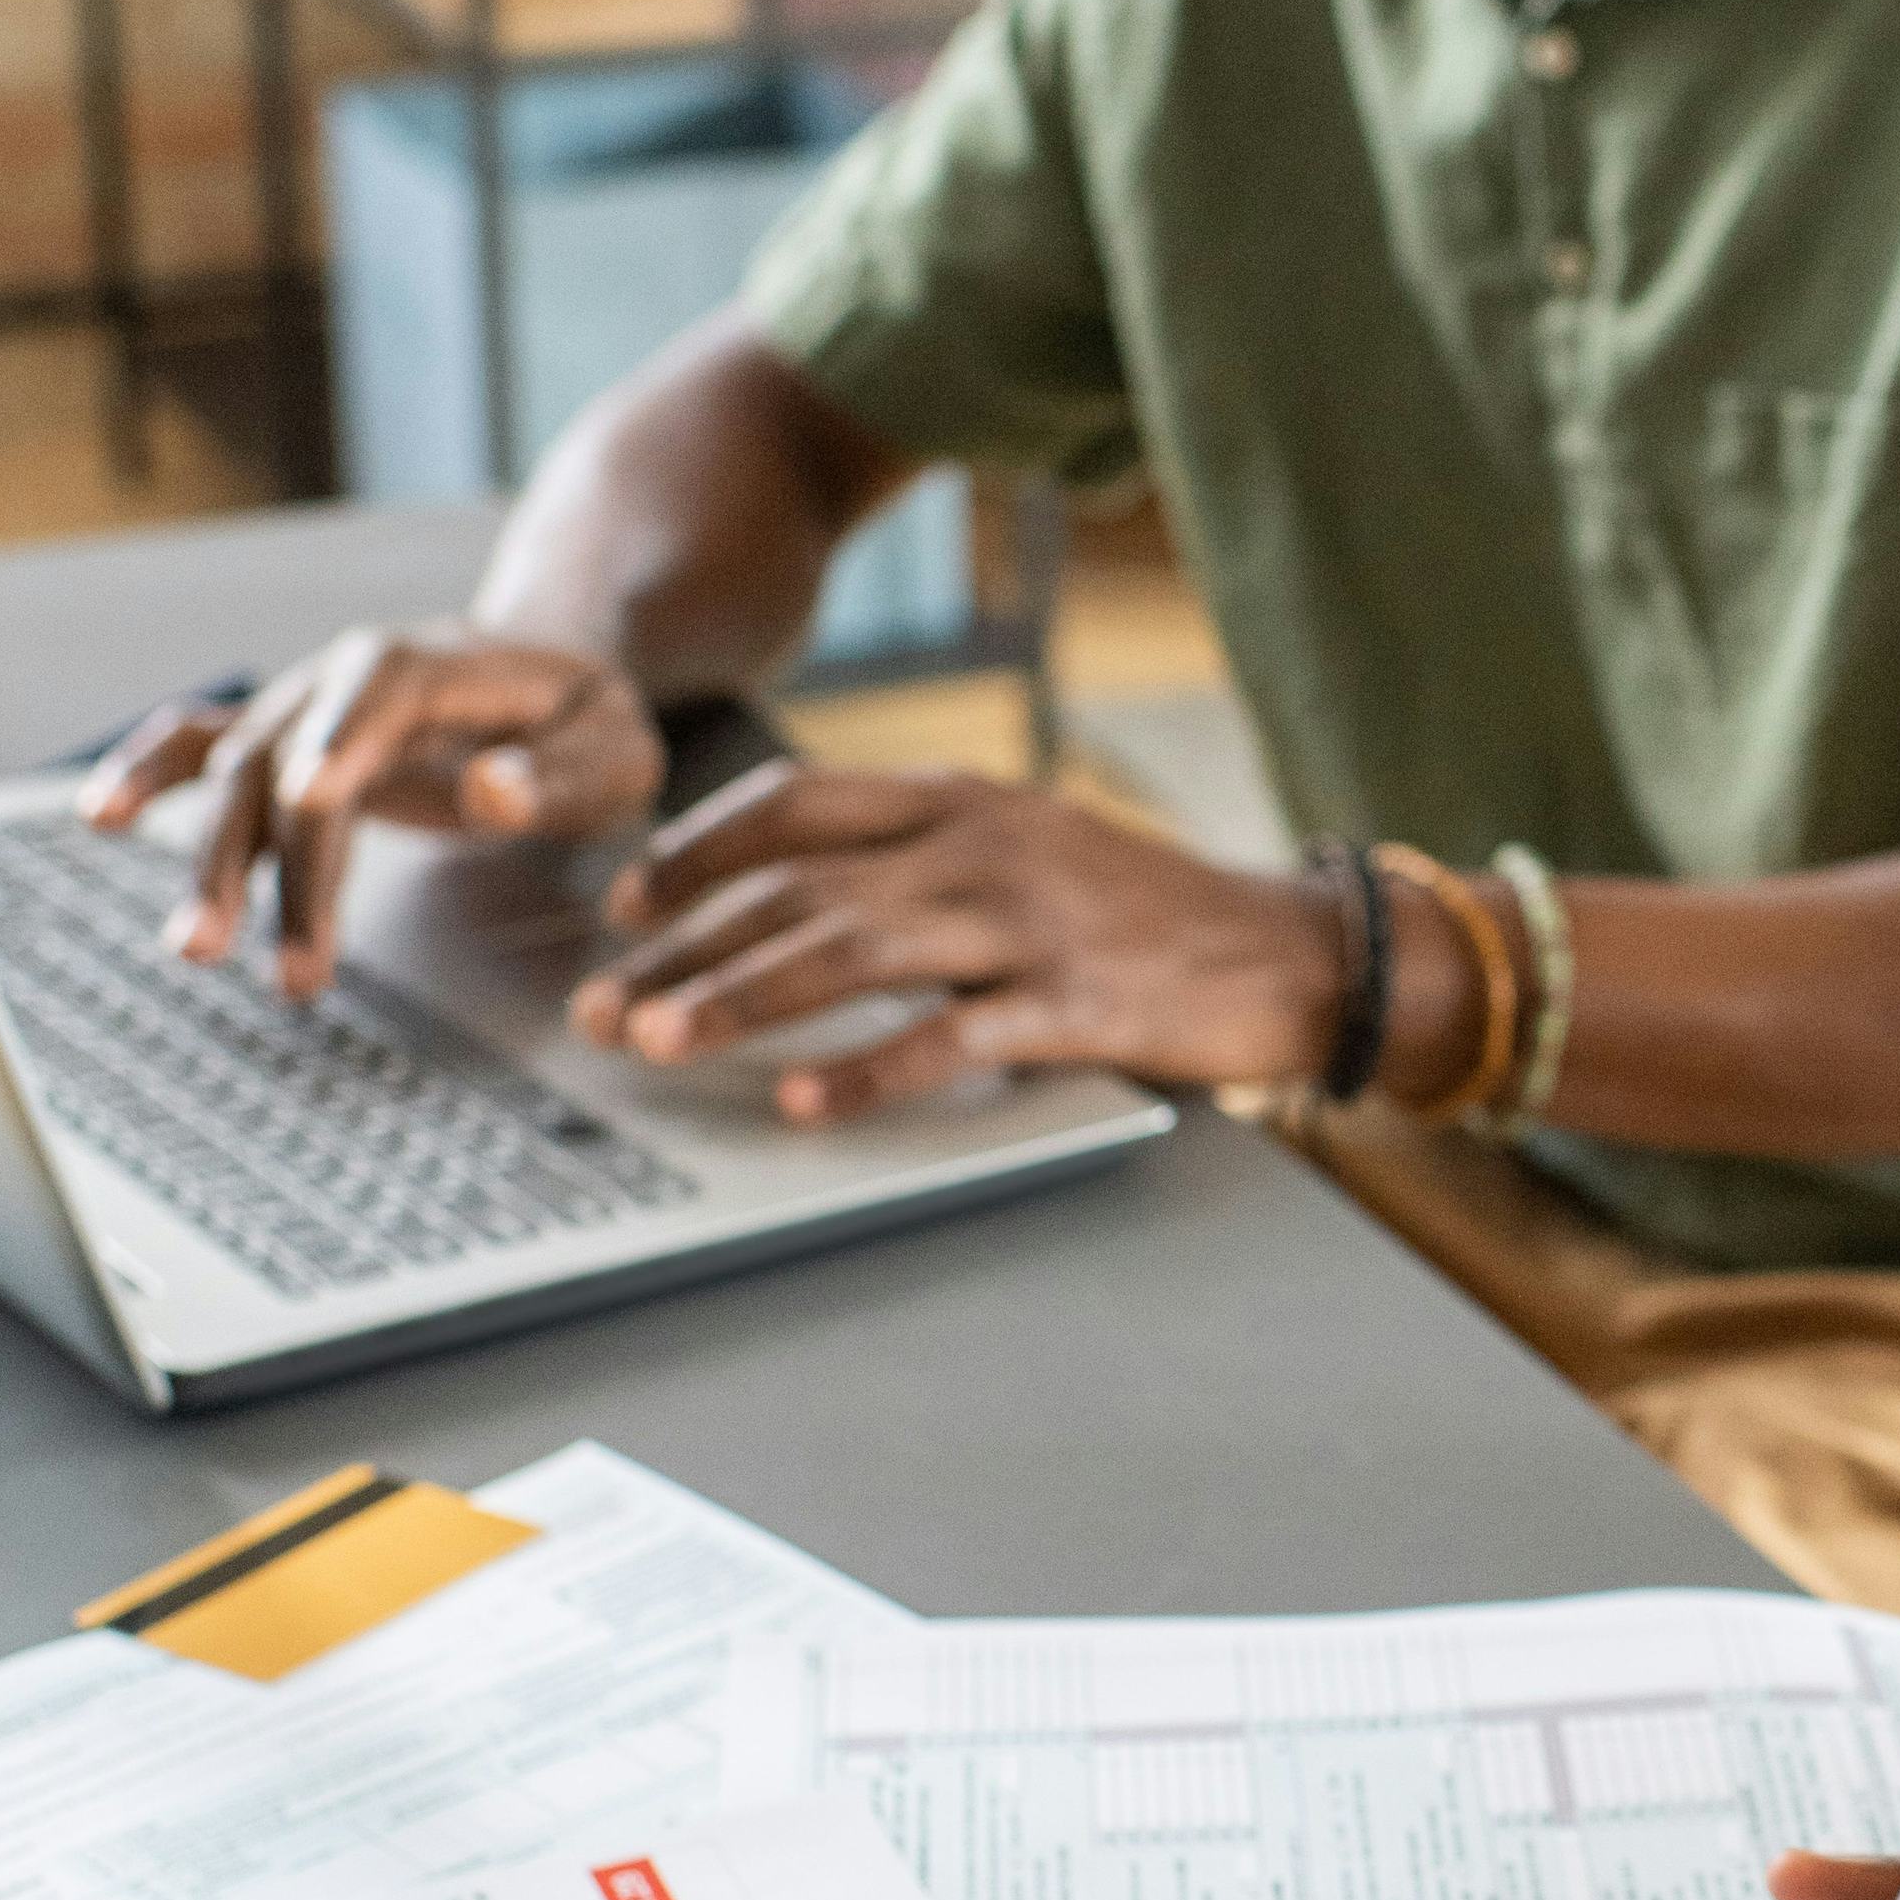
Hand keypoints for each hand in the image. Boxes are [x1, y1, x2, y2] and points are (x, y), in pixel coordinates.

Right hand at [82, 629, 663, 994]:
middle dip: (277, 860)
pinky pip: (200, 747)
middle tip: (290, 966)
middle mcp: (342, 678)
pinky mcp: (284, 740)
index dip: (336, 745)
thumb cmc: (583, 722)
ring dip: (212, 862)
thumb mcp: (610, 749)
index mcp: (424, 667)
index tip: (309, 803)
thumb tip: (489, 794)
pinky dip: (148, 775)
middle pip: (286, 761)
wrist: (542, 674)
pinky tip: (100, 816)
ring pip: (235, 777)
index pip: (370, 701)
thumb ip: (556, 777)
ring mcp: (302, 707)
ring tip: (197, 950)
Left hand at [570, 763, 1346, 1115]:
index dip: (698, 852)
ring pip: (851, 950)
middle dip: (687, 949)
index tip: (626, 907)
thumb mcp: (1029, 846)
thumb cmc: (1148, 914)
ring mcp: (1029, 919)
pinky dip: (866, 1071)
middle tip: (605, 1007)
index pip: (797, 802)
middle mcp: (983, 844)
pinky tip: (800, 1101)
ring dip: (742, 998)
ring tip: (661, 1042)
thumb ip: (924, 857)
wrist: (1294, 949)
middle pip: (799, 886)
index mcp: (964, 798)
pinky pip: (949, 1037)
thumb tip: (794, 900)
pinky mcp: (1075, 1000)